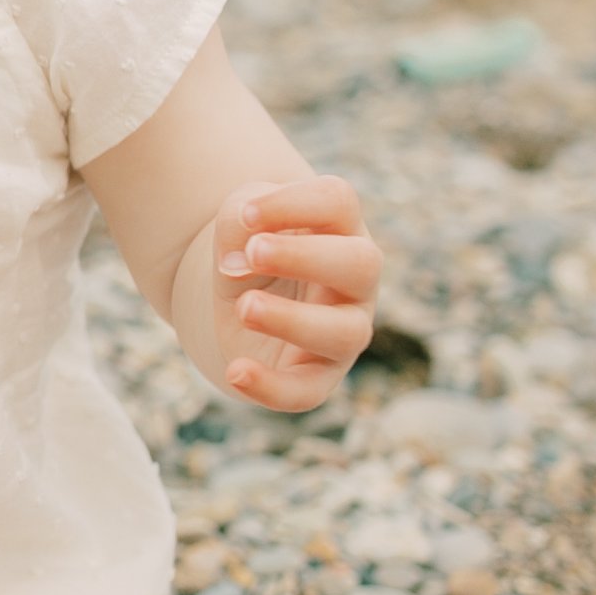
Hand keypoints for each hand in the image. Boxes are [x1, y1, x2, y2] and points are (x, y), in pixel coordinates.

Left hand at [210, 177, 379, 412]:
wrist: (243, 296)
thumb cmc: (252, 245)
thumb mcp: (238, 221)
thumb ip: (238, 222)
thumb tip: (239, 262)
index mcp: (341, 228)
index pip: (337, 203)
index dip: (293, 204)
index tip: (245, 214)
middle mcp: (356, 279)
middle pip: (360, 263)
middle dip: (305, 257)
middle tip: (252, 252)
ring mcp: (344, 329)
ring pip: (344, 333)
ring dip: (292, 320)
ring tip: (244, 307)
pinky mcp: (318, 376)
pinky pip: (308, 391)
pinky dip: (272, 387)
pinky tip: (235, 372)